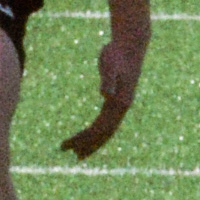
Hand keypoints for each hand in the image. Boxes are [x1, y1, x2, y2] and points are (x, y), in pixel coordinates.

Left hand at [60, 23, 147, 160]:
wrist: (130, 44)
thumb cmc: (117, 53)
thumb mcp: (109, 65)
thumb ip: (108, 80)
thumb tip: (105, 95)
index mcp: (120, 103)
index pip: (101, 128)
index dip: (86, 138)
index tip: (71, 146)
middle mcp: (121, 107)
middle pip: (104, 133)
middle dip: (88, 145)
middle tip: (70, 154)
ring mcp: (120, 104)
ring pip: (106, 129)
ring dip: (92, 141)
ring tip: (77, 152)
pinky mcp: (116, 99)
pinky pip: (105, 121)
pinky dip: (96, 130)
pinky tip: (88, 133)